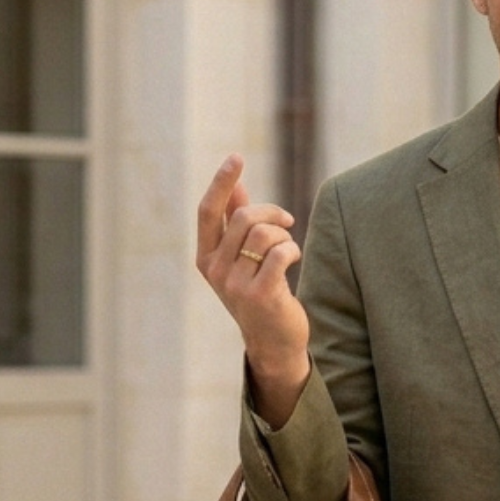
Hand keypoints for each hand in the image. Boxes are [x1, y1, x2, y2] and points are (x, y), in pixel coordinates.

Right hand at [196, 155, 310, 427]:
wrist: (274, 343)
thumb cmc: (260, 294)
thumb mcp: (241, 259)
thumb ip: (235, 222)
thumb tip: (235, 183)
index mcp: (206, 258)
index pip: (209, 211)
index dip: (222, 182)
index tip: (237, 157)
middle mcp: (216, 271)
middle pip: (243, 216)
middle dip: (271, 212)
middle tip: (286, 221)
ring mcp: (236, 285)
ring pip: (263, 233)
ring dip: (284, 234)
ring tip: (288, 247)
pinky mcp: (261, 295)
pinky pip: (280, 252)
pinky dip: (292, 249)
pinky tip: (293, 258)